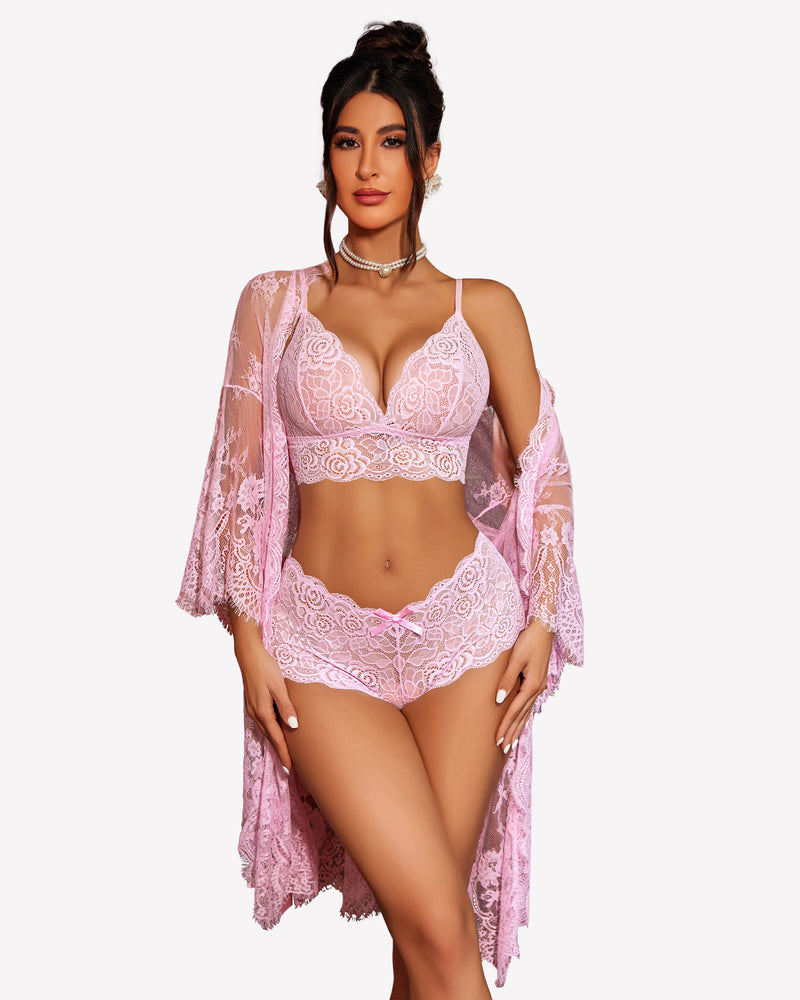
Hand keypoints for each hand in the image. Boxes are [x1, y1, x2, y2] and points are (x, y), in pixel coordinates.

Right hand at [233, 630, 298, 773]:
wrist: (248, 655)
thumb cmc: (265, 668)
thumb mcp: (279, 686)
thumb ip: (286, 707)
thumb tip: (293, 726)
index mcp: (263, 712)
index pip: (276, 738)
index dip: (284, 753)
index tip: (290, 768)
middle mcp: (256, 714)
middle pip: (270, 737)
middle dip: (280, 752)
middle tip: (289, 767)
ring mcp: (252, 709)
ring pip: (266, 730)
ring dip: (275, 742)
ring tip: (284, 753)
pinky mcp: (253, 703)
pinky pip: (263, 722)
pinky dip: (270, 731)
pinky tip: (275, 732)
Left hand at [494, 620, 553, 753]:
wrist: (544, 626)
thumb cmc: (529, 640)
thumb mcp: (516, 658)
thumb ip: (507, 679)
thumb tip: (499, 700)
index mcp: (532, 685)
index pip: (515, 711)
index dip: (506, 726)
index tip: (497, 739)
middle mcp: (537, 689)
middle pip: (522, 716)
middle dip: (512, 732)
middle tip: (503, 748)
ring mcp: (539, 686)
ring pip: (527, 712)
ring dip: (518, 727)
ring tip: (511, 742)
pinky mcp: (538, 681)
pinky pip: (530, 704)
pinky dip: (524, 716)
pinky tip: (522, 721)